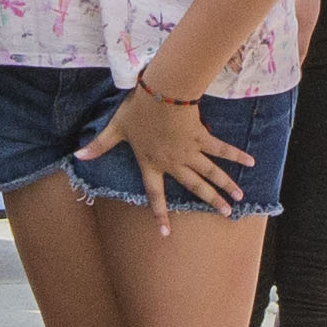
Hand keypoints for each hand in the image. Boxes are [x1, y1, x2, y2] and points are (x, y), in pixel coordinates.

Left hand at [80, 84, 245, 221]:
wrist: (161, 93)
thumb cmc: (137, 110)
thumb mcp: (115, 128)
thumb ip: (99, 144)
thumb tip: (76, 155)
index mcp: (151, 163)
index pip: (155, 195)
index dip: (160, 215)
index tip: (166, 234)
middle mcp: (173, 163)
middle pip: (194, 186)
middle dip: (210, 201)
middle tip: (226, 214)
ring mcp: (190, 151)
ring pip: (210, 173)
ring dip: (226, 185)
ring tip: (239, 198)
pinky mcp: (202, 137)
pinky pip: (221, 149)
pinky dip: (236, 156)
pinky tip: (250, 163)